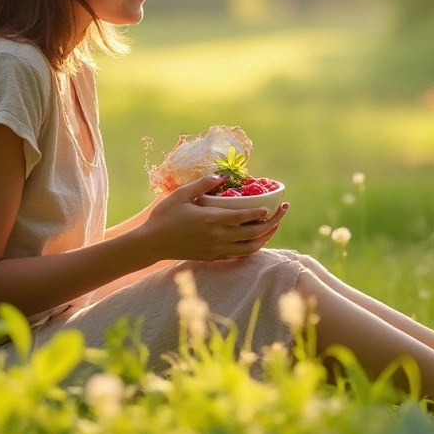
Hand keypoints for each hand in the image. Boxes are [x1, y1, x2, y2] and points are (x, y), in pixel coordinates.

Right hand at [132, 174, 288, 262]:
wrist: (151, 244)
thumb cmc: (164, 216)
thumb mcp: (180, 195)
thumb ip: (202, 185)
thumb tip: (221, 176)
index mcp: (210, 220)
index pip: (242, 217)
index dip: (259, 213)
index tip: (270, 207)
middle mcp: (217, 237)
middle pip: (252, 233)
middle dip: (271, 223)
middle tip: (282, 212)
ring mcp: (216, 250)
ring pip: (249, 248)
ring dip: (265, 238)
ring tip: (274, 227)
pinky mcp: (212, 257)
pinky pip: (238, 255)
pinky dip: (251, 248)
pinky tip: (256, 240)